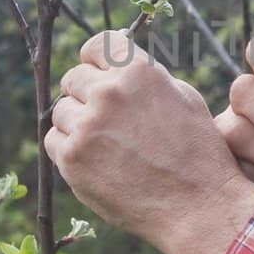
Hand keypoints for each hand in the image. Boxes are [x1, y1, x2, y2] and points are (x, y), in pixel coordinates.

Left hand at [45, 31, 253, 253]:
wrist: (199, 207)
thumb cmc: (198, 154)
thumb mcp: (184, 99)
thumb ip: (146, 77)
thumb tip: (114, 68)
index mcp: (138, 71)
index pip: (97, 45)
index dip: (95, 60)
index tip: (96, 72)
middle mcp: (109, 93)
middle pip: (73, 78)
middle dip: (86, 94)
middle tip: (104, 119)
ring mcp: (87, 126)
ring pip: (61, 111)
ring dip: (77, 124)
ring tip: (106, 146)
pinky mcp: (72, 158)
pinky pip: (53, 141)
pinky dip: (68, 149)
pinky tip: (95, 162)